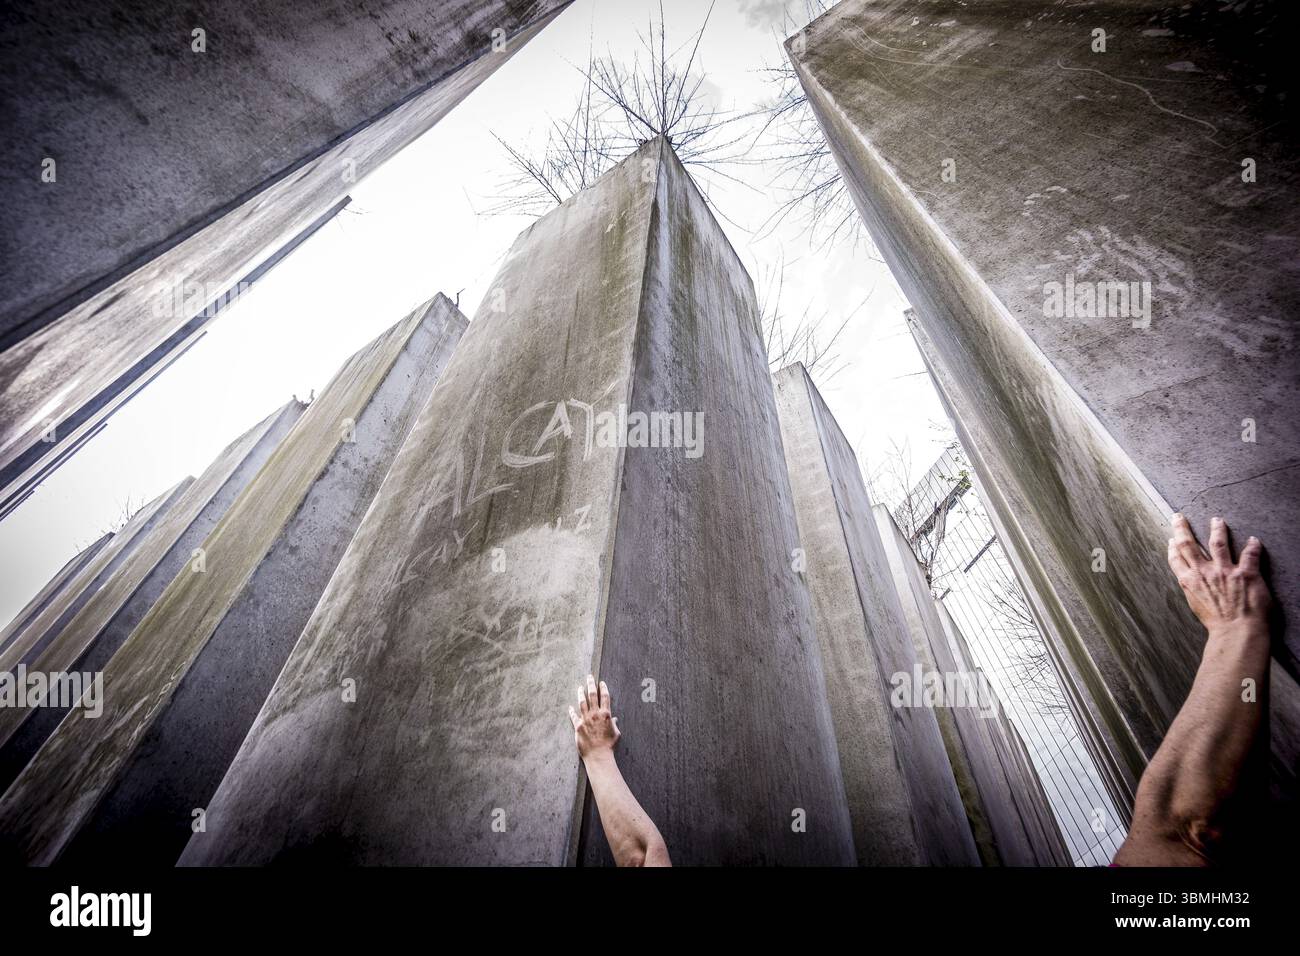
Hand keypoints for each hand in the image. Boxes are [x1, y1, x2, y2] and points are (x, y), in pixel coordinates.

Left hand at [569, 674, 618, 759]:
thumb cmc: (609, 745)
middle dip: (591, 684)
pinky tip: (570, 707)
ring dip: (581, 693)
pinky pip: (574, 716)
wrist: (598, 755)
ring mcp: (586, 719)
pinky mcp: (578, 726)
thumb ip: (614, 724)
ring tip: (580, 687)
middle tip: (589, 676)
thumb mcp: (615, 733)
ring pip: (582, 702)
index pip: (604, 697)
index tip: (601, 682)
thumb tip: (614, 720)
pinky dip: (571, 711)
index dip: (603, 688)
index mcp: (606, 714)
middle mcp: (595, 714)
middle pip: (592, 695)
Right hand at [1167, 514, 1270, 633]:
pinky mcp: (1246, 574)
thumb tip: (1191, 583)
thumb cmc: (1217, 624)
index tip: (1172, 539)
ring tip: (1216, 520)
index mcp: (1189, 582)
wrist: (1236, 632)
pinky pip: (1250, 554)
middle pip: (1189, 544)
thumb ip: (1193, 589)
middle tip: (1178, 517)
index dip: (1172, 547)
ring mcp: (1225, 572)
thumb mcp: (1196, 605)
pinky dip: (1253, 546)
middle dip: (1182, 528)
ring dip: (1217, 529)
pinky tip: (1254, 540)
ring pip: (1218, 542)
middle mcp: (1204, 573)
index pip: (1176, 558)